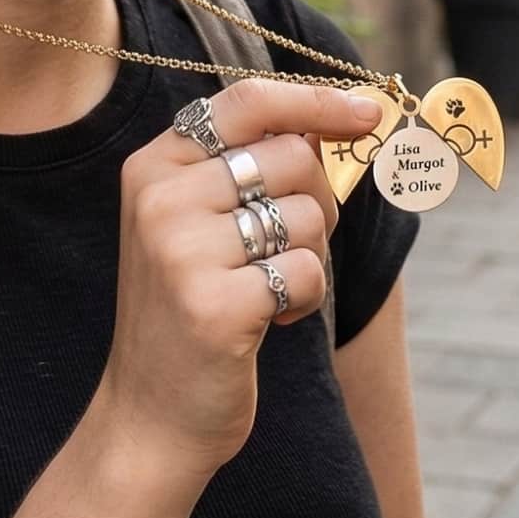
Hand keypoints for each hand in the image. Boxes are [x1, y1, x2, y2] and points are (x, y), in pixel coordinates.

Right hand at [94, 79, 385, 483]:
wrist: (149, 418)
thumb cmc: (192, 309)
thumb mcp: (201, 224)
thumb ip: (251, 167)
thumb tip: (338, 121)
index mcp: (155, 166)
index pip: (248, 101)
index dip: (317, 99)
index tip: (369, 111)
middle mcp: (160, 199)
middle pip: (293, 155)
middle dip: (321, 199)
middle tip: (294, 243)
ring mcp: (181, 252)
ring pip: (307, 215)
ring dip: (309, 256)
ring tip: (266, 289)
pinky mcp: (213, 305)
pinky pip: (307, 273)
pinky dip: (305, 299)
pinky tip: (268, 322)